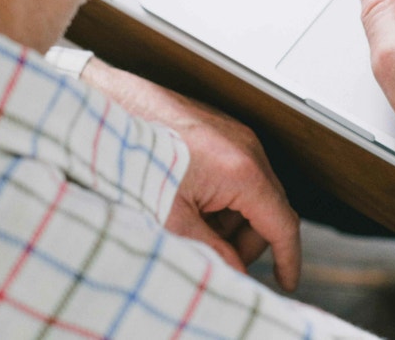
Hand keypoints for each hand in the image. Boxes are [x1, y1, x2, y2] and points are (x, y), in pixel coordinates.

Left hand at [80, 59, 300, 290]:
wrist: (106, 112)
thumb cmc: (133, 158)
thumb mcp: (171, 220)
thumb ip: (212, 252)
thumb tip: (234, 273)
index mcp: (241, 170)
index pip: (283, 224)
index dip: (288, 259)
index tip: (287, 282)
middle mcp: (245, 147)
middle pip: (269, 209)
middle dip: (247, 240)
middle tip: (215, 256)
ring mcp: (233, 134)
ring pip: (251, 192)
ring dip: (230, 218)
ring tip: (189, 222)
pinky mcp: (218, 128)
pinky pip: (236, 171)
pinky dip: (220, 196)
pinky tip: (186, 201)